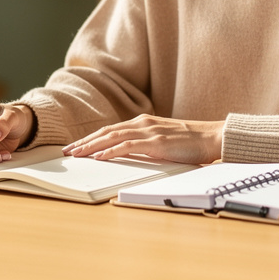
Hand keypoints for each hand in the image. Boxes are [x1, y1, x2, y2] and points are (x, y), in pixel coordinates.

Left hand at [63, 114, 222, 164]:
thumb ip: (145, 144)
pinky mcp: (156, 142)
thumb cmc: (190, 142)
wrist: (211, 137)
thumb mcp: (163, 140)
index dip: (91, 138)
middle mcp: (142, 124)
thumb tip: (127, 154)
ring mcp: (149, 132)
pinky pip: (128, 146)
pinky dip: (111, 151)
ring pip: (112, 137)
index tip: (76, 146)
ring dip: (91, 146)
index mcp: (143, 122)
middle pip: (106, 132)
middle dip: (84, 142)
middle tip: (67, 151)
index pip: (110, 130)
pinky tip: (99, 157)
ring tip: (76, 154)